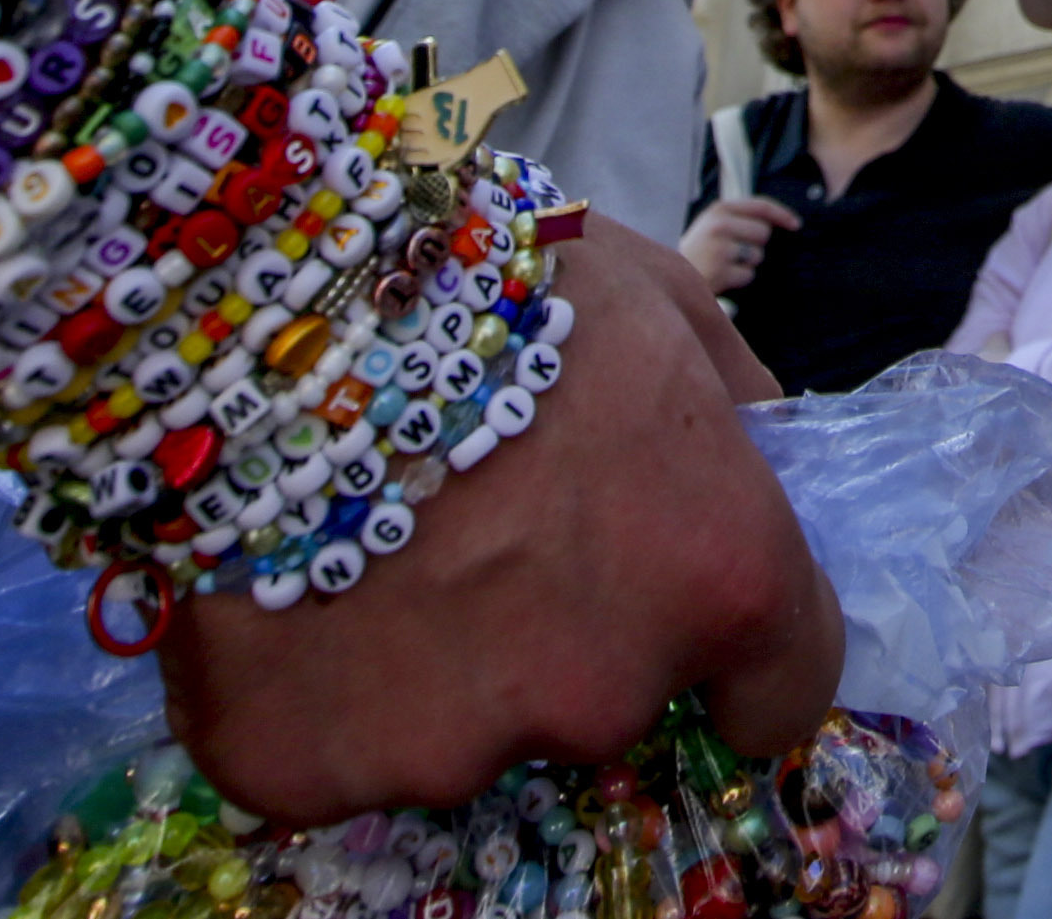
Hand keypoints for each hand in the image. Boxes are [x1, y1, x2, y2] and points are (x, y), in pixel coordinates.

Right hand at [164, 216, 842, 817]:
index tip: (682, 605)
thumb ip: (736, 401)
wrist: (266, 309)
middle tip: (488, 514)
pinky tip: (289, 581)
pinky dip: (317, 687)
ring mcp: (457, 749)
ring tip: (379, 530)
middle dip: (567, 627)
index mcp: (718, 578)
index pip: (786, 687)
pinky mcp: (314, 771)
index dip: (742, 648)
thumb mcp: (659, 299)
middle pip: (611, 699)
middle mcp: (605, 692)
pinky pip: (336, 750)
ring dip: (440, 656)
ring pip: (471, 725)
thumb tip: (766, 457)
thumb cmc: (485, 280)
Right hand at [682, 193, 797, 294]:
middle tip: (734, 252)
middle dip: (755, 244)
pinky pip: (748, 275)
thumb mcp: (712, 225)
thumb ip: (738, 218)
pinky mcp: (720, 271)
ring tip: (724, 264)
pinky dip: (739, 280)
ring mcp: (719, 248)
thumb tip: (776, 223)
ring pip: (757, 255)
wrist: (668, 276)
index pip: (760, 206)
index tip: (796, 224)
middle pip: (763, 232)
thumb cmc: (697, 252)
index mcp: (719, 210)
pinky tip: (722, 278)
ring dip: (746, 263)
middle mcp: (719, 225)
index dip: (782, 213)